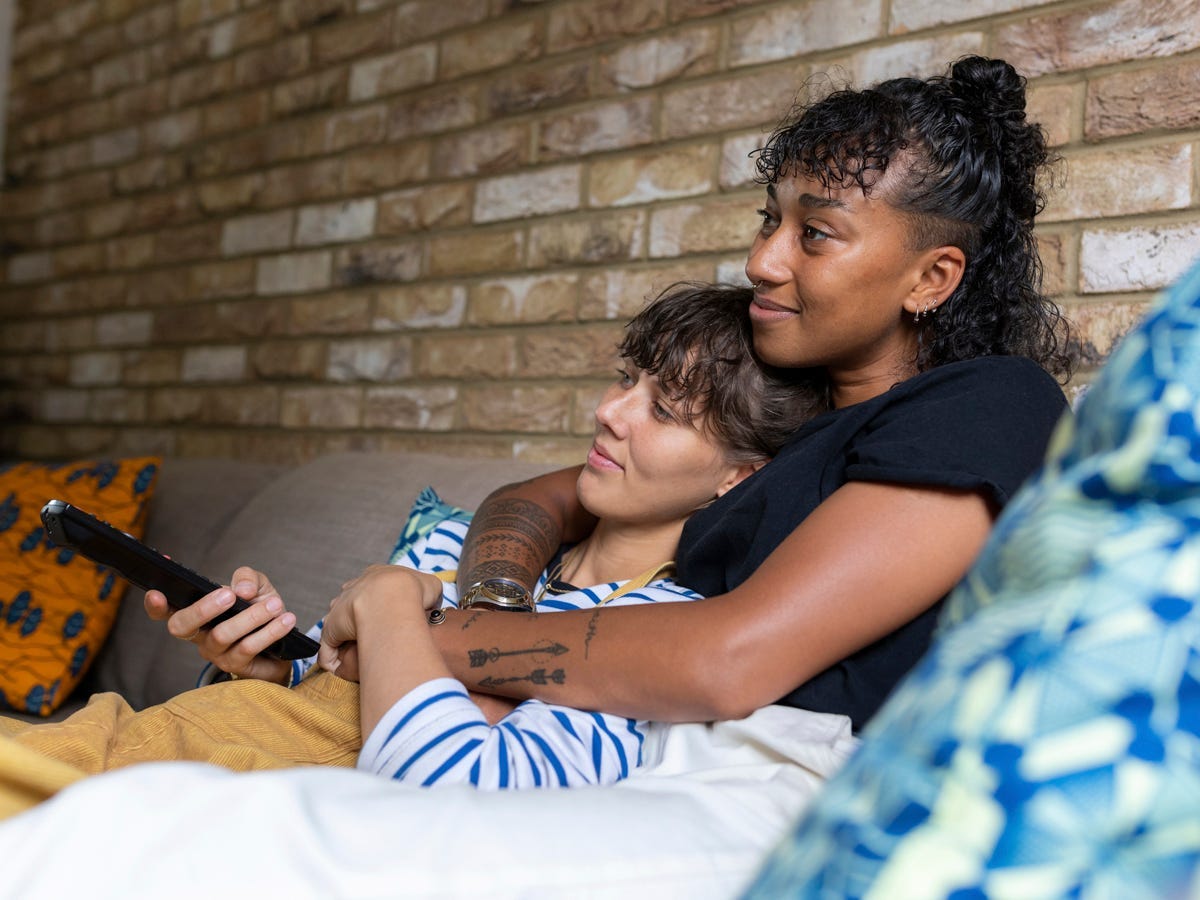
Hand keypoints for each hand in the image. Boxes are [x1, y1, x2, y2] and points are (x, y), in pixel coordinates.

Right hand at [143, 565, 293, 682]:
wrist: (285, 644)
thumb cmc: (261, 610)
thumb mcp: (257, 587)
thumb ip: (248, 578)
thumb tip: (243, 590)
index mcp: (197, 613)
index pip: (168, 611)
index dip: (156, 605)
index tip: (156, 592)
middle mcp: (199, 635)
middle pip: (182, 626)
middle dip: (203, 608)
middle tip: (229, 595)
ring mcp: (215, 653)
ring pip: (221, 635)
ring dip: (250, 618)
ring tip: (275, 605)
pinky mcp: (235, 667)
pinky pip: (247, 648)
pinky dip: (269, 631)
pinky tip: (286, 620)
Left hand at [318, 565, 442, 680]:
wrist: (392, 598)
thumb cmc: (413, 591)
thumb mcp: (431, 586)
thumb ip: (429, 594)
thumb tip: (429, 606)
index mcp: (376, 576)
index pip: (370, 586)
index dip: (375, 598)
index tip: (384, 611)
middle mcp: (354, 589)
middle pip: (349, 602)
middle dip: (355, 614)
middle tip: (368, 631)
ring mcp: (340, 608)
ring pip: (336, 622)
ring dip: (343, 634)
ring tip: (354, 651)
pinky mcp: (331, 630)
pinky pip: (328, 647)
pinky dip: (331, 657)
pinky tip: (337, 668)